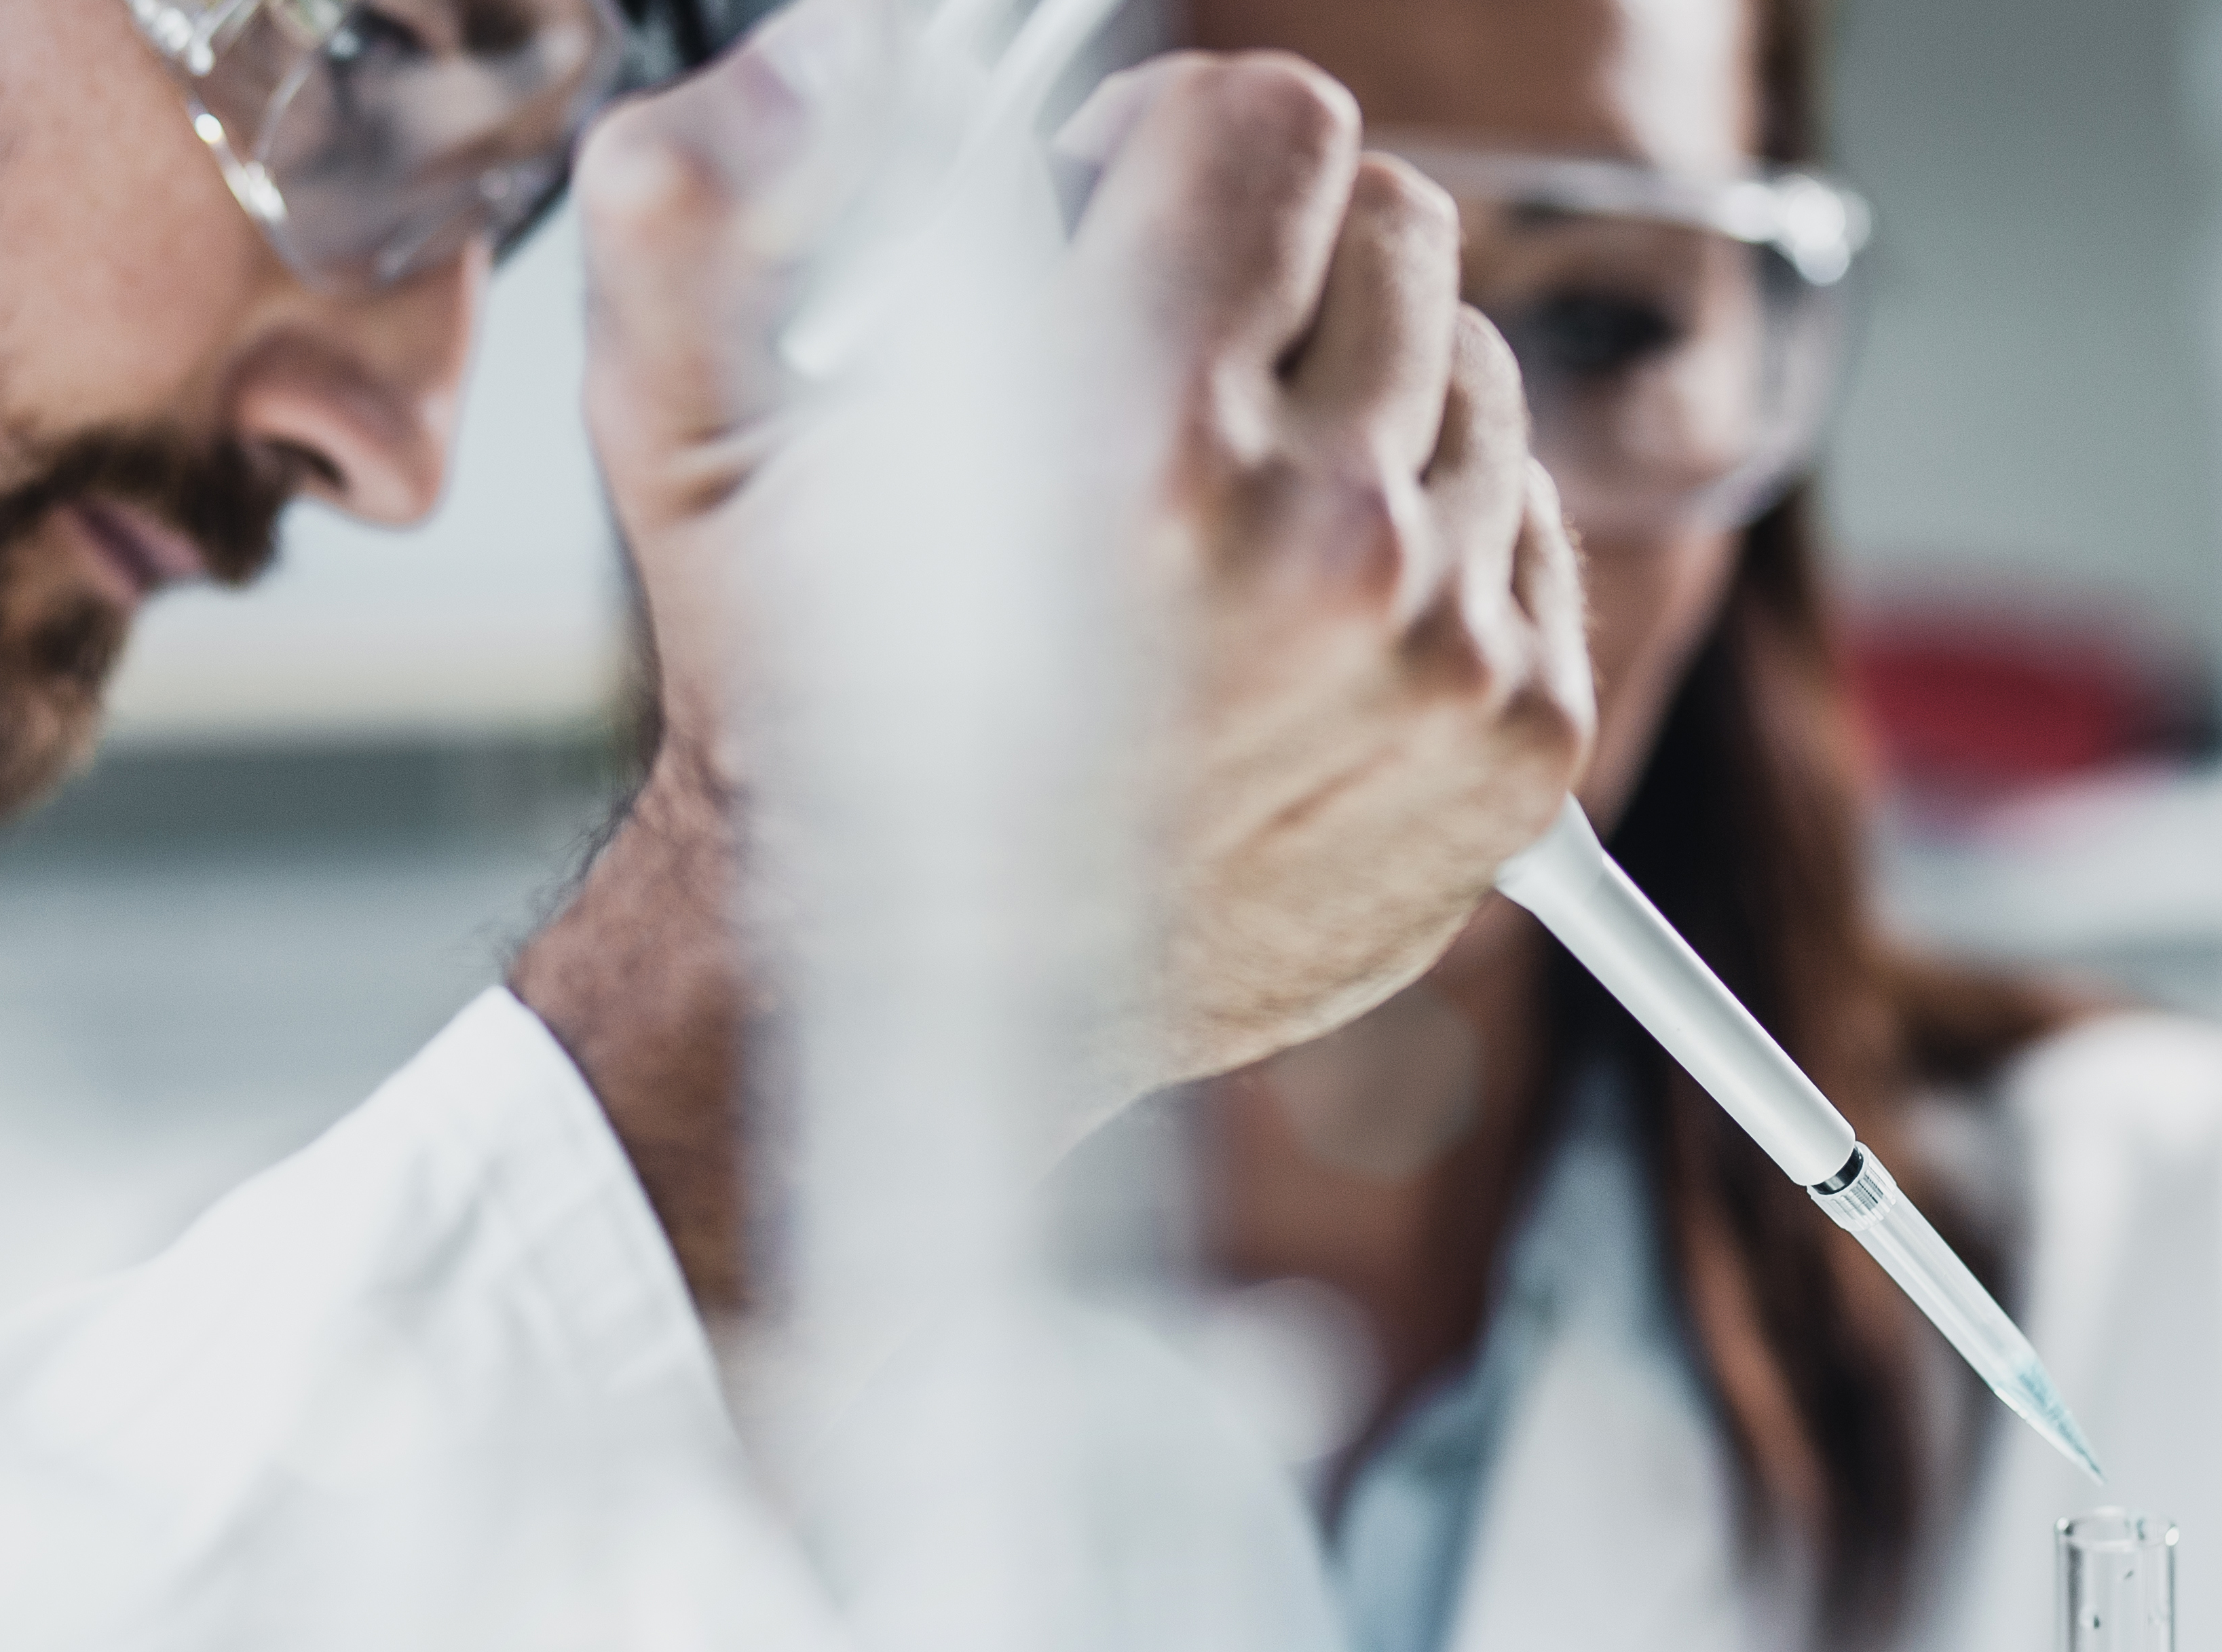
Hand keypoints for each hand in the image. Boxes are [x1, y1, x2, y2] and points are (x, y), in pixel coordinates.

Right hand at [511, 22, 1589, 1311]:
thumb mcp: (687, 442)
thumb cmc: (809, 718)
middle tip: (1174, 379)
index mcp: (1138, 437)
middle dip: (1283, 272)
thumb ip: (707, 196)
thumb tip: (836, 60)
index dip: (1179, 145)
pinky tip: (1308, 620)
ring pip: (1476, 376)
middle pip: (1399, 229)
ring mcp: (1444, 648)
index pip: (1275, 122)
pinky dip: (1439, 545)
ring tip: (1230, 526)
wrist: (904, 989)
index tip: (1129, 213)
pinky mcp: (1519, 740)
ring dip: (1366, 408)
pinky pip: (1534, 525)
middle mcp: (1323, 540)